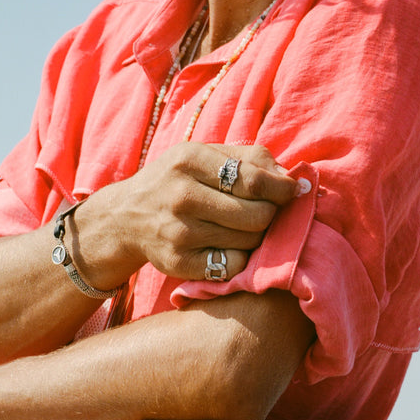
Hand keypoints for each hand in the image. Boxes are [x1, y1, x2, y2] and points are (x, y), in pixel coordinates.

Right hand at [75, 143, 297, 284]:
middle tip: (268, 211)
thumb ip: (250, 159)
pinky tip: (232, 246)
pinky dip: (242, 258)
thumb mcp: (204, 155)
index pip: (255, 180)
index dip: (283, 189)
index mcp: (190, 160)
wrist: (125, 217)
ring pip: (250, 240)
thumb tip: (294, 181)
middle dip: (272, 214)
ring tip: (247, 227)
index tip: (293, 192)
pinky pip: (233, 265)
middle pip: (257, 214)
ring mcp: (179, 232)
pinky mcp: (178, 263)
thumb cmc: (177, 180)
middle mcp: (182, 195)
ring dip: (259, 236)